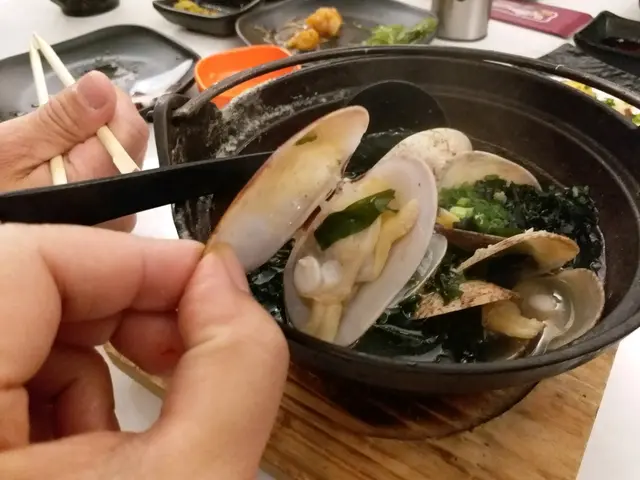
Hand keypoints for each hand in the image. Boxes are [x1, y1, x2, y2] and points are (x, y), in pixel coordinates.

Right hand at [0, 71, 148, 230]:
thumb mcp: (14, 149)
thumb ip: (62, 120)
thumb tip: (102, 86)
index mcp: (101, 185)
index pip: (132, 128)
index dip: (108, 103)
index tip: (77, 99)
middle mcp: (121, 208)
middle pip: (130, 146)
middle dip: (99, 127)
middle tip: (55, 131)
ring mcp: (119, 220)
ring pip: (122, 162)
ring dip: (93, 148)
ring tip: (52, 155)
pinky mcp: (111, 224)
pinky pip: (112, 183)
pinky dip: (91, 169)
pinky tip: (61, 174)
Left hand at [0, 223, 288, 478]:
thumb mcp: (198, 479)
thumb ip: (233, 364)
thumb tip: (223, 278)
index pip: (22, 262)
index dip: (130, 259)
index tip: (206, 283)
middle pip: (16, 284)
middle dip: (116, 303)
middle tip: (182, 344)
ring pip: (10, 322)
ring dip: (87, 354)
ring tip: (135, 419)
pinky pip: (0, 366)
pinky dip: (55, 388)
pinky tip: (90, 440)